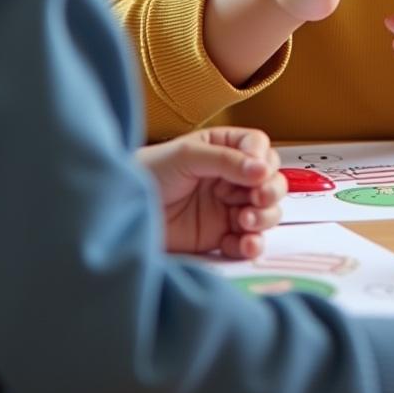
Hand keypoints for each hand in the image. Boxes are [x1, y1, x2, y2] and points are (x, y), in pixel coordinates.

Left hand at [138, 127, 286, 258]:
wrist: (122, 211)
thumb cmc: (149, 172)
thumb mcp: (186, 156)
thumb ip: (225, 160)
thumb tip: (262, 169)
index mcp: (224, 148)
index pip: (259, 149)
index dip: (263, 160)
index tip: (256, 172)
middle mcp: (231, 177)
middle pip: (271, 182)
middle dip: (271, 191)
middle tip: (257, 197)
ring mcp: (227, 208)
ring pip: (267, 212)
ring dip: (264, 217)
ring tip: (244, 221)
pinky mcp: (220, 236)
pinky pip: (248, 241)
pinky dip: (251, 244)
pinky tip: (244, 244)